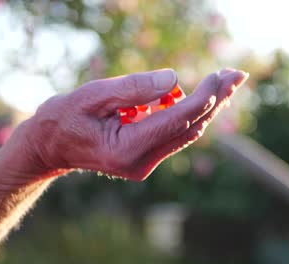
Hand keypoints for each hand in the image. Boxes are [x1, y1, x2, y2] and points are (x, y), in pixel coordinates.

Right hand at [19, 68, 247, 180]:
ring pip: (187, 132)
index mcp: (127, 149)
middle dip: (216, 100)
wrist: (50, 147)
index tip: (220, 76)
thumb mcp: (93, 96)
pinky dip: (190, 112)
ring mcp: (145, 164)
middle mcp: (141, 163)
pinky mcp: (146, 159)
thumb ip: (133, 88)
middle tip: (238, 75)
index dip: (203, 97)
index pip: (177, 121)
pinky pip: (175, 134)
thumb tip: (174, 80)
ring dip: (209, 106)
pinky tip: (203, 94)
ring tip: (228, 80)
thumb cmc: (64, 117)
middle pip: (190, 128)